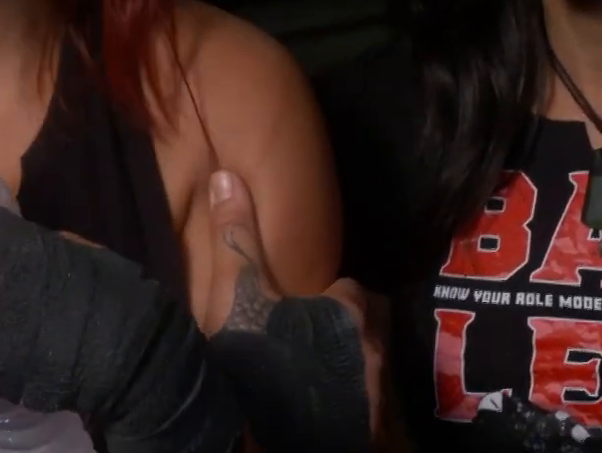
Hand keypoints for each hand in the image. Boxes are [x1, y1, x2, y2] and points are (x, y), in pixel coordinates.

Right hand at [204, 169, 388, 447]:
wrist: (278, 436)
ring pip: (365, 369)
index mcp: (347, 311)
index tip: (304, 306)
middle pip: (362, 331)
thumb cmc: (260, 357)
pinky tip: (317, 405)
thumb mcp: (238, 291)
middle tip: (306, 341)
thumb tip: (226, 175)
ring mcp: (375, 392)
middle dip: (340, 334)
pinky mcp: (370, 428)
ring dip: (345, 368)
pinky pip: (364, 406)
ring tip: (312, 374)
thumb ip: (236, 237)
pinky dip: (347, 402)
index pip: (350, 292)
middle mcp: (372, 347)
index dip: (328, 297)